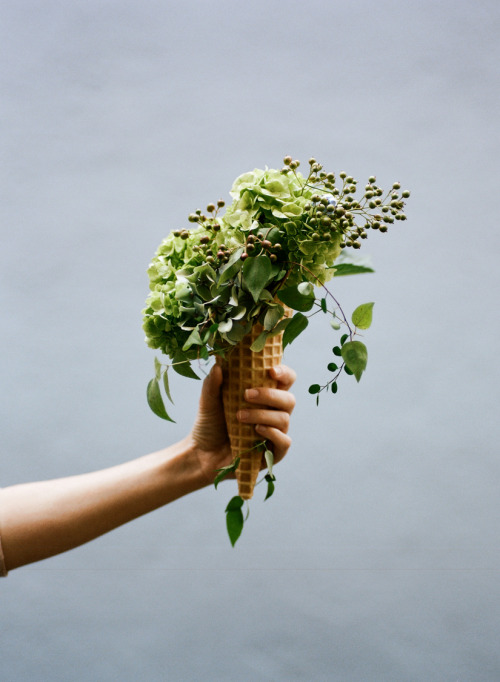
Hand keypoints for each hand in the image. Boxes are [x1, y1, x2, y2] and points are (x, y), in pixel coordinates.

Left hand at [189, 363, 295, 485]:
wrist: (201, 454)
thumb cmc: (209, 424)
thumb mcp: (208, 402)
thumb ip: (212, 384)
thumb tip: (218, 366)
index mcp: (265, 396)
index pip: (286, 380)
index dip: (284, 373)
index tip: (271, 371)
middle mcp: (274, 413)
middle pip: (288, 399)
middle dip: (270, 395)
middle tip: (246, 394)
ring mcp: (276, 433)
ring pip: (284, 418)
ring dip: (262, 414)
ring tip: (239, 416)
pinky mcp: (273, 453)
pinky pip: (284, 441)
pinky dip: (272, 434)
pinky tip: (257, 430)